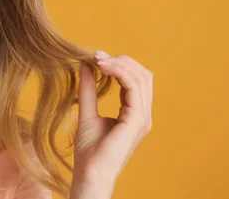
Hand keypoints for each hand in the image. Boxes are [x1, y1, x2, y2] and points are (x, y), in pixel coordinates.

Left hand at [71, 51, 152, 197]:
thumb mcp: (86, 112)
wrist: (90, 174)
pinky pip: (134, 87)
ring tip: (98, 59)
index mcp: (134, 113)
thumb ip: (88, 90)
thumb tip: (85, 66)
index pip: (135, 80)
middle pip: (143, 75)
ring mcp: (142, 118)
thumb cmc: (89, 151)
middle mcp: (142, 115)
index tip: (95, 56)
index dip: (118, 64)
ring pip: (141, 78)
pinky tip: (103, 68)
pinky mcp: (137, 120)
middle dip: (121, 60)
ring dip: (119, 64)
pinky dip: (120, 73)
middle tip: (97, 55)